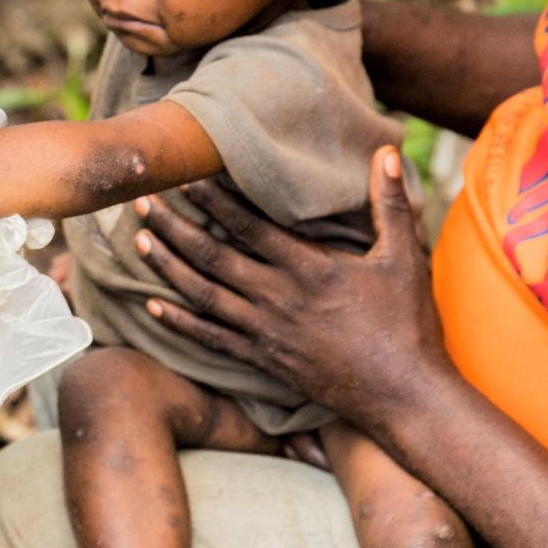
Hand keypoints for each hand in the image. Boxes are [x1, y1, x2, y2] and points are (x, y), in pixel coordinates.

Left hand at [134, 147, 450, 432]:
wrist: (405, 396)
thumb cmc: (408, 324)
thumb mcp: (404, 257)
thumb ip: (389, 203)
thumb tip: (387, 151)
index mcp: (308, 269)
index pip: (247, 226)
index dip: (212, 201)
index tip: (183, 178)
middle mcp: (278, 299)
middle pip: (212, 257)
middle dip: (174, 227)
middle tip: (141, 201)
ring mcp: (266, 333)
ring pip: (203, 295)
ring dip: (168, 267)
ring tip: (139, 241)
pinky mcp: (262, 361)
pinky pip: (210, 340)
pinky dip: (179, 322)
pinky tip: (152, 305)